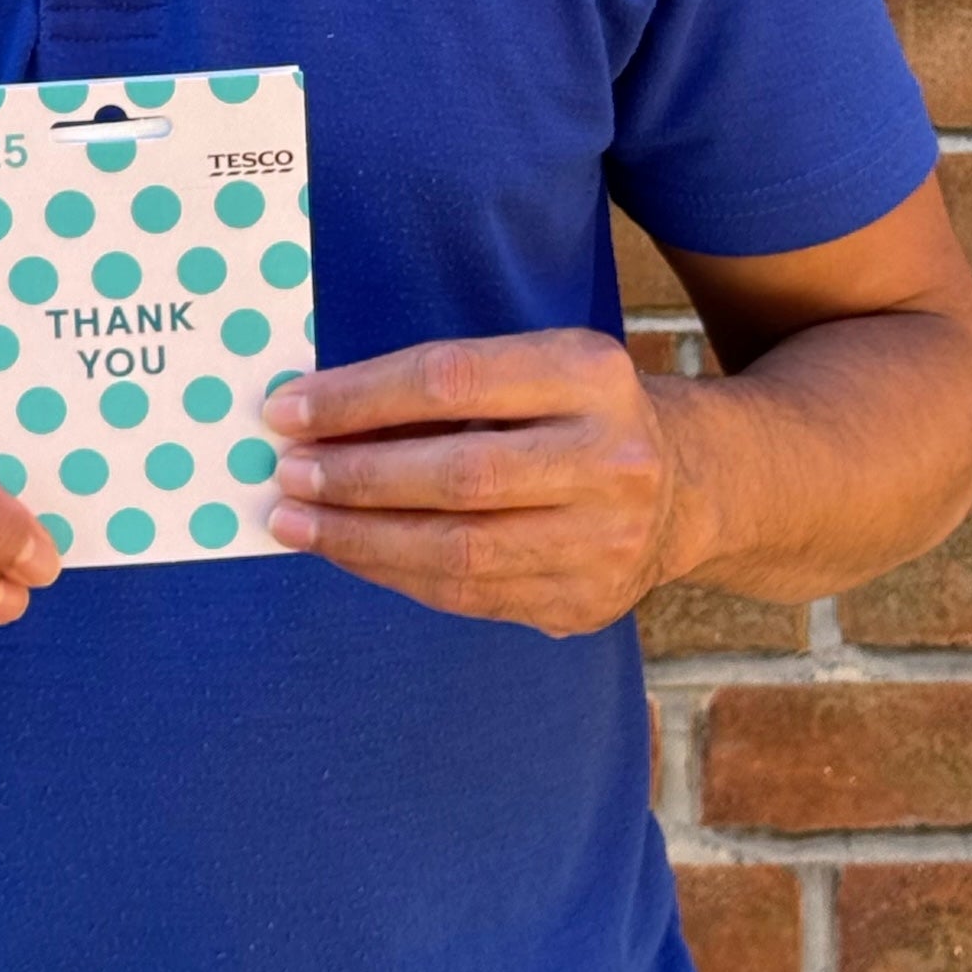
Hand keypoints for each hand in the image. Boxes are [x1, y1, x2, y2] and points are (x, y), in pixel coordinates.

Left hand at [260, 330, 689, 636]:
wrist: (686, 484)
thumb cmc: (573, 410)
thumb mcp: (531, 366)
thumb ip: (440, 388)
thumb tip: (313, 413)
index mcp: (590, 372)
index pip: (453, 379)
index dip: (359, 398)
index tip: (287, 410)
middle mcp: (610, 459)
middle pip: (458, 473)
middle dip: (355, 476)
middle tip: (286, 473)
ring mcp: (604, 542)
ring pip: (459, 550)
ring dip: (360, 538)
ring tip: (295, 522)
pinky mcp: (582, 604)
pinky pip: (468, 595)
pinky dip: (395, 572)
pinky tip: (349, 551)